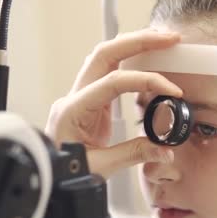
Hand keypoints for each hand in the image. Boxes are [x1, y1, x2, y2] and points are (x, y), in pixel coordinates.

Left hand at [45, 29, 182, 178]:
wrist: (45, 178)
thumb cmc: (61, 174)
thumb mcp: (100, 167)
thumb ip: (134, 154)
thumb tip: (165, 149)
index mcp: (73, 110)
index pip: (113, 82)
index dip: (146, 81)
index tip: (171, 91)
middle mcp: (74, 97)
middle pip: (105, 53)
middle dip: (138, 42)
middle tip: (169, 40)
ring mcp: (80, 98)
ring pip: (105, 57)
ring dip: (133, 46)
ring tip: (162, 42)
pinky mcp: (88, 103)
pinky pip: (108, 73)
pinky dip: (129, 62)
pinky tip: (146, 61)